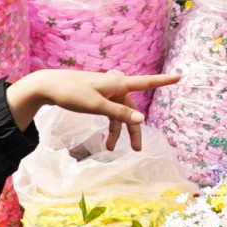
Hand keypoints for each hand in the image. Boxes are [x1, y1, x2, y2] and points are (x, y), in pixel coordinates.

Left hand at [6, 70, 178, 150]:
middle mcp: (115, 86)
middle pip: (131, 109)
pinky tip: (105, 137)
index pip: (146, 82)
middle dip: (133, 129)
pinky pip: (110, 112)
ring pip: (119, 113)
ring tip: (110, 149)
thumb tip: (142, 119)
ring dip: (117, 131)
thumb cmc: (72, 93)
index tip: (179, 77)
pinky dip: (109, 124)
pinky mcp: (96, 96)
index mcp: (118, 84)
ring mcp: (105, 91)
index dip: (163, 81)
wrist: (48, 86)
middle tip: (137, 149)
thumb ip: (119, 114)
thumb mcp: (96, 106)